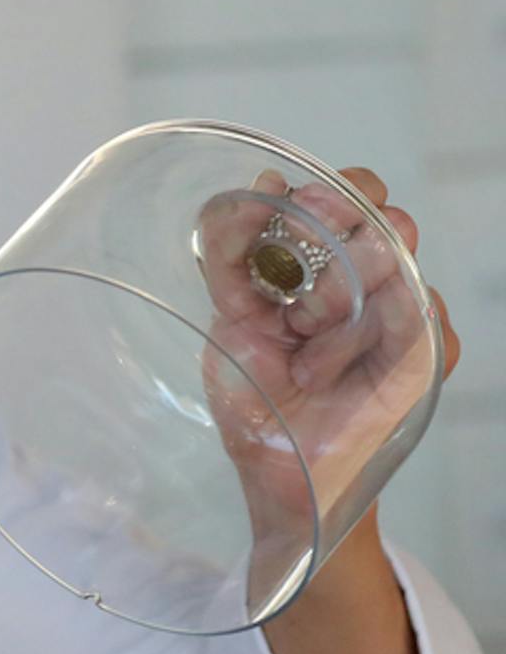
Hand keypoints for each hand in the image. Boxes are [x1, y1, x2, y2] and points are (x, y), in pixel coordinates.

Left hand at [192, 166, 455, 592]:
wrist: (281, 473)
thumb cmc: (252, 396)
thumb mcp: (226, 321)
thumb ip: (233, 251)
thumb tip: (264, 180)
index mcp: (316, 261)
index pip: (345, 193)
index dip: (326, 198)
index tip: (293, 220)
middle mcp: (365, 277)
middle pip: (385, 218)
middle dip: (338, 250)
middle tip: (297, 306)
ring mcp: (401, 312)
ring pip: (398, 267)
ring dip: (342, 314)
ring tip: (307, 362)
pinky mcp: (428, 351)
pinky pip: (426, 323)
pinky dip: (371, 351)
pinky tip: (334, 380)